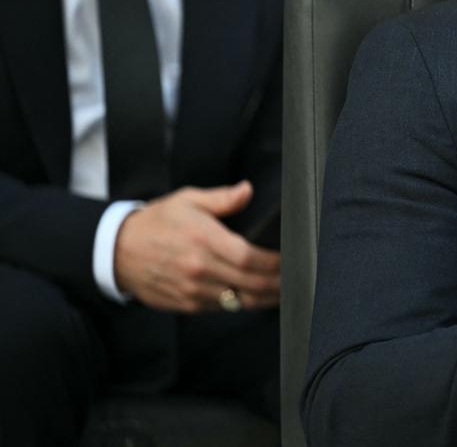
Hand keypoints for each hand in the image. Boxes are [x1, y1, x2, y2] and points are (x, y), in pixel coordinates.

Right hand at [114, 180, 280, 312]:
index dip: (276, 263)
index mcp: (203, 240)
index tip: (293, 259)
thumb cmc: (157, 222)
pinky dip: (242, 304)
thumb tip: (248, 190)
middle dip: (279, 284)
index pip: (250, 258)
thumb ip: (222, 198)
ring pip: (240, 301)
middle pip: (251, 284)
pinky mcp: (186, 305)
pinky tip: (257, 297)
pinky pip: (221, 309)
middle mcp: (199, 268)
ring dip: (266, 298)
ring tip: (285, 291)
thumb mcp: (188, 200)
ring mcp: (192, 290)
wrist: (117, 250)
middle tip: (298, 279)